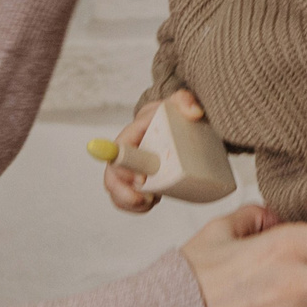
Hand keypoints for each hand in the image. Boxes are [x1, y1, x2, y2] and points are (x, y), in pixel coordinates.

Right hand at [103, 89, 202, 213]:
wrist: (173, 123)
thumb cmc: (172, 113)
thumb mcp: (180, 103)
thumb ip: (186, 101)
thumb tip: (195, 113)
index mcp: (132, 133)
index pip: (119, 150)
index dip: (124, 167)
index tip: (142, 180)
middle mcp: (126, 152)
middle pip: (111, 175)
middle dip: (123, 193)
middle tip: (147, 200)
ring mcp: (129, 168)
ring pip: (115, 190)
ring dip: (130, 201)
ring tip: (152, 202)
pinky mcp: (135, 180)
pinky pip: (125, 197)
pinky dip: (135, 206)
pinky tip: (150, 203)